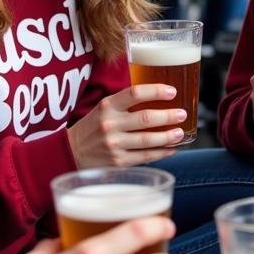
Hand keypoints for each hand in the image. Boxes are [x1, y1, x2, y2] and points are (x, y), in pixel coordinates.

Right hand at [67, 85, 185, 167]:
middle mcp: (110, 124)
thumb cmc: (94, 126)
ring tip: (180, 133)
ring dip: (168, 137)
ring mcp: (114, 144)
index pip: (135, 93)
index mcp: (107, 105)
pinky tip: (171, 149)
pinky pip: (145, 157)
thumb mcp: (104, 108)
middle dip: (168, 116)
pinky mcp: (118, 162)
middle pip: (145, 118)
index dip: (156, 91)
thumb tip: (159, 98)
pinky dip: (161, 153)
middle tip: (182, 114)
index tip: (172, 91)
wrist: (71, 151)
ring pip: (148, 140)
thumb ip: (126, 103)